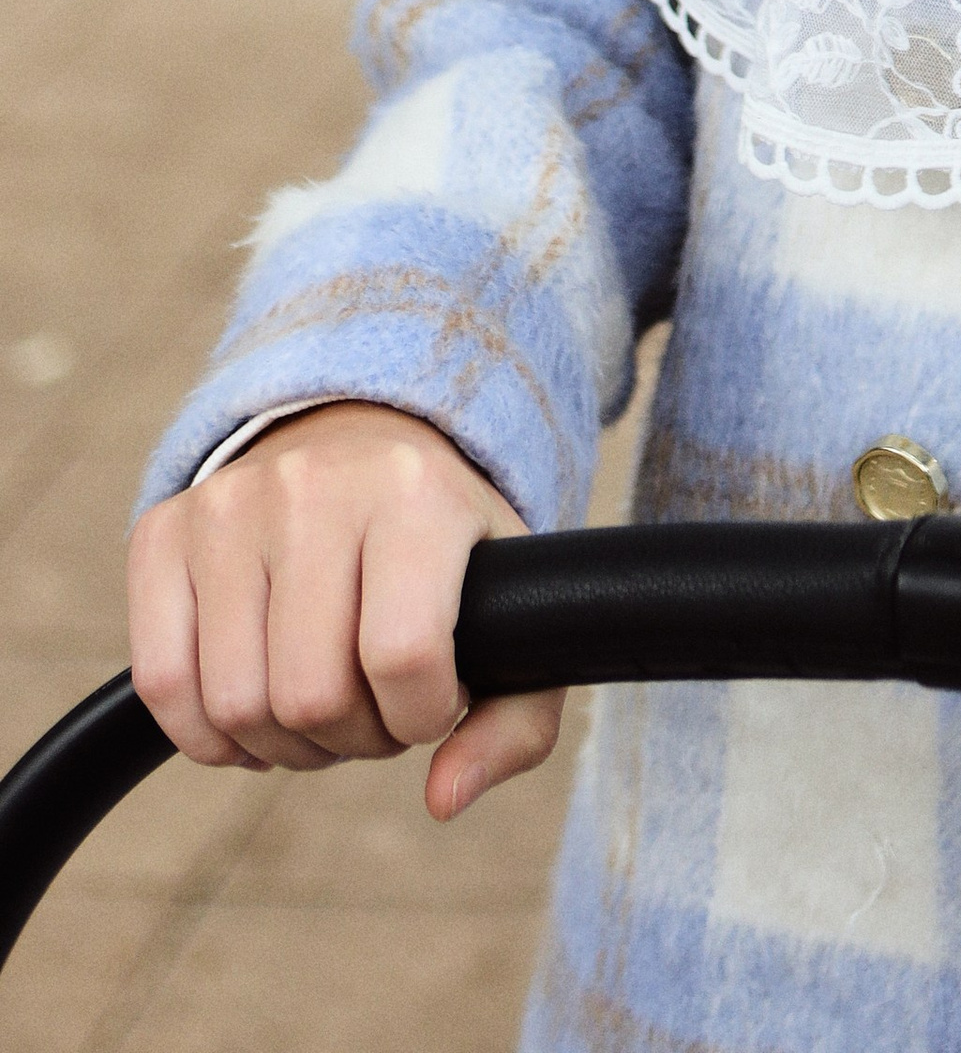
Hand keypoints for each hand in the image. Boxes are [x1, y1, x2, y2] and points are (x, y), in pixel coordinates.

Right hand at [127, 402, 563, 818]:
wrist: (365, 445)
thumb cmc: (445, 550)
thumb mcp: (514, 614)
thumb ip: (514, 723)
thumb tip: (445, 799)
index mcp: (416, 492)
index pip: (404, 656)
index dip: (421, 717)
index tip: (433, 699)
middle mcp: (314, 484)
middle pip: (311, 696)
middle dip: (352, 737)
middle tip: (373, 706)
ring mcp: (229, 503)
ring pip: (235, 705)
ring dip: (283, 743)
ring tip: (323, 699)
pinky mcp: (163, 531)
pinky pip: (163, 684)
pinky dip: (208, 734)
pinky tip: (256, 711)